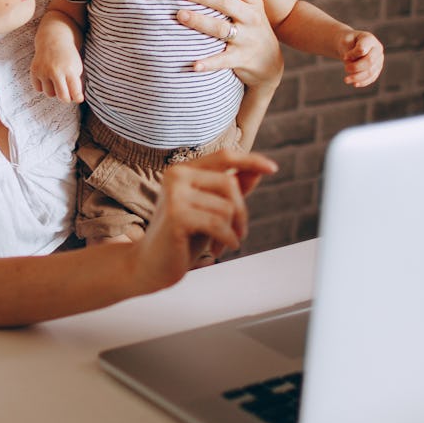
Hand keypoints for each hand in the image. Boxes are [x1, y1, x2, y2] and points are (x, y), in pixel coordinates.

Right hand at [30, 41, 84, 101]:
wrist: (54, 39)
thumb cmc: (68, 56)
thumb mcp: (77, 67)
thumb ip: (76, 83)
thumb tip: (75, 99)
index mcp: (70, 70)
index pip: (75, 92)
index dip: (78, 98)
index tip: (78, 99)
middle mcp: (56, 71)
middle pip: (62, 97)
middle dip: (66, 98)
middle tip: (67, 94)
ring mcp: (44, 71)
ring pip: (49, 94)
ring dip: (54, 90)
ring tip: (57, 81)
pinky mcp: (34, 71)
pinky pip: (38, 88)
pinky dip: (43, 86)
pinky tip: (47, 78)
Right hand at [132, 150, 277, 290]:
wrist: (150, 265)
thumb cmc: (181, 237)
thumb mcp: (210, 209)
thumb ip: (229, 190)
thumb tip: (257, 169)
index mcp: (184, 170)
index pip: (224, 156)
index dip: (250, 160)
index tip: (273, 168)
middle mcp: (176, 175)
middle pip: (230, 185)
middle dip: (241, 213)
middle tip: (237, 233)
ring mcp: (174, 194)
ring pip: (226, 207)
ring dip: (232, 230)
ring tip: (221, 244)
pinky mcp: (176, 215)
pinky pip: (218, 224)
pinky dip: (226, 239)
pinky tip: (219, 250)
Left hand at [176, 0, 282, 90]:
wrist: (270, 62)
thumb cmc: (251, 28)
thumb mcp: (250, 9)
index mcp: (253, 3)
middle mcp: (252, 19)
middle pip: (226, 3)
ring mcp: (247, 39)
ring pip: (221, 29)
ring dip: (200, 21)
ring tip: (181, 15)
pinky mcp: (241, 59)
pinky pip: (222, 60)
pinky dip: (208, 63)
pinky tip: (193, 65)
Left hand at [341, 30, 383, 87]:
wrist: (350, 46)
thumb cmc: (347, 43)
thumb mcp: (344, 42)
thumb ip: (348, 52)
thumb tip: (352, 64)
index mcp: (369, 39)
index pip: (362, 49)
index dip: (352, 55)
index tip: (344, 57)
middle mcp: (377, 49)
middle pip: (369, 61)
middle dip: (356, 67)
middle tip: (345, 69)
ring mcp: (379, 60)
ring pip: (370, 72)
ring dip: (357, 77)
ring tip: (346, 80)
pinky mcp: (377, 69)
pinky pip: (372, 78)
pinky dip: (363, 82)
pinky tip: (354, 84)